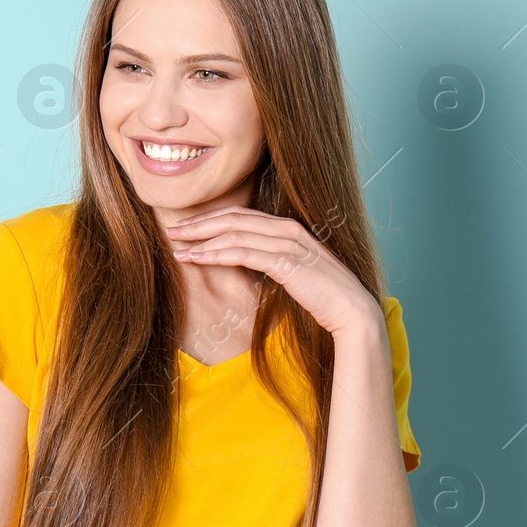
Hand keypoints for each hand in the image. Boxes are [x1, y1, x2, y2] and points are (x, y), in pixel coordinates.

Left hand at [164, 206, 379, 337]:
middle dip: (200, 225)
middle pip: (234, 219)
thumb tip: (244, 263)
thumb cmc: (323, 296)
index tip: (188, 228)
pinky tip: (196, 259)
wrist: (353, 311)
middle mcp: (288, 230)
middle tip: (173, 232)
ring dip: (201, 240)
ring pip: (234, 234)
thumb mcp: (293, 272)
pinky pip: (243, 253)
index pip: (242, 216)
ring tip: (177, 248)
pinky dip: (216, 254)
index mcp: (289, 228)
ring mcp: (288, 244)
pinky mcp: (286, 262)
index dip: (212, 220)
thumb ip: (271, 261)